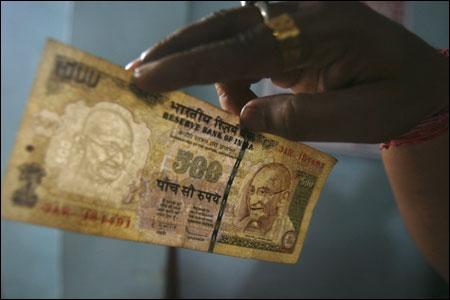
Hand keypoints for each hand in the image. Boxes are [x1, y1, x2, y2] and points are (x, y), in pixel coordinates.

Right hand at [127, 2, 447, 142]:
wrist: (418, 81)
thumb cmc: (395, 99)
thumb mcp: (360, 118)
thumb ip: (303, 118)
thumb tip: (246, 119)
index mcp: (321, 30)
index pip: (243, 47)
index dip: (192, 65)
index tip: (147, 77)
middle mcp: (300, 14)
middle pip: (224, 26)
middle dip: (177, 51)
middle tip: (136, 74)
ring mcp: (293, 19)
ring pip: (228, 36)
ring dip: (210, 74)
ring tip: (224, 114)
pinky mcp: (289, 32)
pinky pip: (244, 48)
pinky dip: (231, 77)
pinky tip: (243, 103)